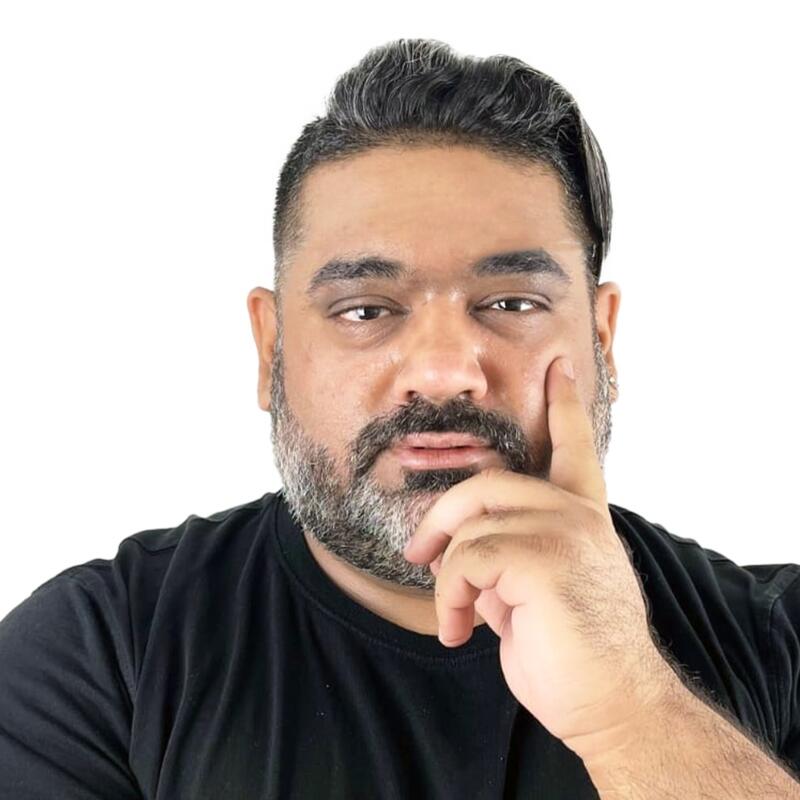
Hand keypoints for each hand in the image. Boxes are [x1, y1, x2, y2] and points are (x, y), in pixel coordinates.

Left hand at [403, 356, 674, 762]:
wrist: (611, 704)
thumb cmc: (571, 652)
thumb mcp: (541, 590)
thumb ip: (515, 552)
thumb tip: (462, 548)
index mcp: (581, 516)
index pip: (573, 447)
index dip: (564, 405)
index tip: (561, 367)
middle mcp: (575, 514)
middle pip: (486, 484)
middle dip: (441, 518)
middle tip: (416, 555)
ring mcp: (563, 530)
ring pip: (470, 526)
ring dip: (447, 578)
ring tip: (456, 616)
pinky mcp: (542, 557)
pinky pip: (464, 560)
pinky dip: (449, 597)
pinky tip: (459, 630)